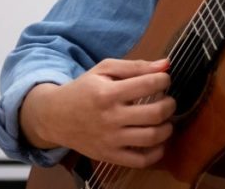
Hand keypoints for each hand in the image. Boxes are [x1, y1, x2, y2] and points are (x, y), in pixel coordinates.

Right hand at [20, 58, 175, 167]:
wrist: (54, 117)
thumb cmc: (83, 90)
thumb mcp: (104, 69)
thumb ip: (136, 66)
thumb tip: (166, 64)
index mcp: (108, 93)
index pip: (149, 84)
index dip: (164, 80)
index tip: (163, 80)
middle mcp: (110, 118)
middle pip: (155, 113)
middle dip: (170, 104)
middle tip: (167, 100)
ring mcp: (109, 140)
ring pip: (151, 137)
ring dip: (167, 128)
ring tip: (165, 120)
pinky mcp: (108, 156)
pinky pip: (140, 160)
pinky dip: (157, 152)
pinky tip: (158, 141)